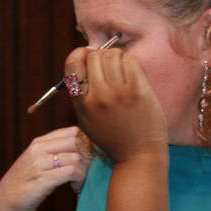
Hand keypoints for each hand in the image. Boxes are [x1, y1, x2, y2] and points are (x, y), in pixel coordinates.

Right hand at [0, 126, 90, 210]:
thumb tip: (82, 146)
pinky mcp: (44, 180)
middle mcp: (38, 149)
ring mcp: (40, 164)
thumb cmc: (25, 183)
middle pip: (76, 142)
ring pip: (76, 158)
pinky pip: (71, 172)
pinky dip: (79, 181)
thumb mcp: (37, 160)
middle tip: (86, 170)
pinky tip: (75, 188)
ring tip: (79, 182)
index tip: (86, 158)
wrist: (6, 202)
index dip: (85, 144)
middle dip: (86, 157)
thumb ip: (54, 151)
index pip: (72, 132)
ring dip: (83, 171)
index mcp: (39, 142)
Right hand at [64, 47, 166, 163]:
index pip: (72, 63)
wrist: (138, 156)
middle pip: (94, 55)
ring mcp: (118, 93)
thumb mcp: (87, 119)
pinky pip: (130, 60)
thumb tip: (87, 57)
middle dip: (102, 55)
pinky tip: (132, 73)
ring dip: (117, 57)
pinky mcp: (138, 91)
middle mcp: (97, 96)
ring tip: (122, 69)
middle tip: (110, 66)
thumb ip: (83, 93)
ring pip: (112, 54)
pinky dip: (130, 61)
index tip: (89, 57)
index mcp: (82, 103)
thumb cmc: (114, 137)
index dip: (80, 54)